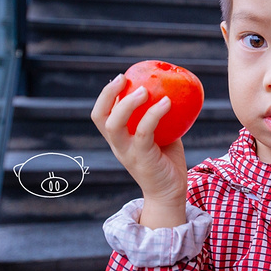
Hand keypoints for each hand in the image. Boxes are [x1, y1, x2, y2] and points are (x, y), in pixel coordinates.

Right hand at [91, 74, 187, 227]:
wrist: (170, 193)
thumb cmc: (166, 161)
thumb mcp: (161, 134)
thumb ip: (158, 117)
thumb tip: (169, 90)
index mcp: (118, 139)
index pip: (100, 115)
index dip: (105, 95)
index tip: (120, 78)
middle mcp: (118, 146)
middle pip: (100, 118)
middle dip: (108, 95)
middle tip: (124, 78)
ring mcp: (128, 153)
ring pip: (115, 126)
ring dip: (127, 104)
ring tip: (144, 90)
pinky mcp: (143, 159)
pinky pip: (144, 133)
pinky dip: (154, 115)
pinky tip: (167, 102)